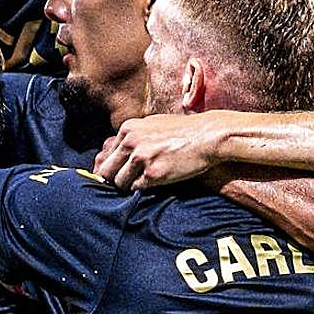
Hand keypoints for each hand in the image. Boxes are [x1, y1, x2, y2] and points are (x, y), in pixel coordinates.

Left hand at [93, 114, 222, 190]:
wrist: (207, 136)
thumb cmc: (182, 130)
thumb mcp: (152, 124)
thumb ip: (133, 135)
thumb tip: (116, 149)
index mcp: (128, 129)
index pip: (105, 156)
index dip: (111, 168)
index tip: (117, 175)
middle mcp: (131, 142)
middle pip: (106, 171)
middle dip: (114, 180)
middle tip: (124, 184)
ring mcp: (141, 158)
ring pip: (119, 183)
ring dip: (128, 186)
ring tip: (141, 183)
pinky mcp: (154, 173)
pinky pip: (136, 188)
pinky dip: (142, 189)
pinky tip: (153, 184)